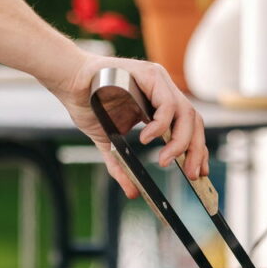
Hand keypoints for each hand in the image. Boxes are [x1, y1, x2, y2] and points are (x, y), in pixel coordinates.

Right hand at [47, 53, 208, 198]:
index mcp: (158, 104)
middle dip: (195, 150)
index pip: (188, 127)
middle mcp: (163, 91)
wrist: (69, 83)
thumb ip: (121, 165)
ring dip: (180, 141)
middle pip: (193, 122)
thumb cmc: (88, 105)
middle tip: (191, 174)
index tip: (197, 172)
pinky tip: (147, 138)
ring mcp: (159, 81)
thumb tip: (132, 192)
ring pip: (186, 113)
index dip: (196, 150)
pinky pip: (166, 103)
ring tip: (164, 160)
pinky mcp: (150, 75)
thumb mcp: (109, 142)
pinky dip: (161, 124)